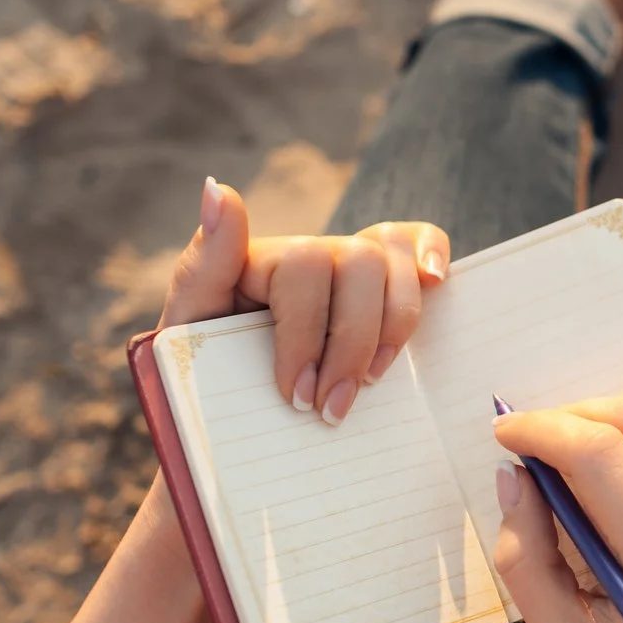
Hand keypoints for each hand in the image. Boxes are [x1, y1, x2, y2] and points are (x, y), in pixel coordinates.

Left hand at [158, 177, 451, 424]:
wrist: (228, 433)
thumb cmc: (207, 383)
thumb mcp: (187, 332)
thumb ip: (201, 265)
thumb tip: (218, 189)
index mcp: (257, 259)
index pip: (301, 268)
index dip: (305, 334)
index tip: (295, 396)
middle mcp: (307, 254)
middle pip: (357, 263)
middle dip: (350, 344)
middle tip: (330, 410)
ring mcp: (346, 266)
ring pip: (391, 263)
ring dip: (392, 328)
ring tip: (369, 384)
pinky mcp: (380, 285)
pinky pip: (414, 241)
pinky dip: (432, 252)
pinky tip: (435, 282)